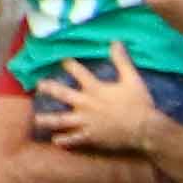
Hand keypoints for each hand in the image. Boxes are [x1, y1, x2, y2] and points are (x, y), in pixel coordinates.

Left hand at [34, 56, 170, 155]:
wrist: (145, 129)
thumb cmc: (139, 104)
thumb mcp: (132, 79)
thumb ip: (122, 61)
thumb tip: (115, 42)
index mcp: (95, 89)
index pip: (78, 72)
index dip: (68, 64)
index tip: (61, 59)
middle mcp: (86, 104)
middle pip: (63, 94)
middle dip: (50, 89)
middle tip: (39, 86)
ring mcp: (87, 122)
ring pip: (62, 121)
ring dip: (48, 120)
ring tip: (37, 119)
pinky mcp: (91, 136)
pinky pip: (74, 139)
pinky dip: (65, 141)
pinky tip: (56, 141)